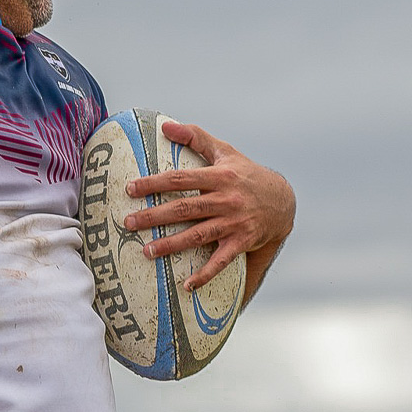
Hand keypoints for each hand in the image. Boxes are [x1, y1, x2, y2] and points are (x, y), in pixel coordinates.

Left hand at [125, 120, 295, 290]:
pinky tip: (186, 285)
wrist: (282, 201)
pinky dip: (204, 274)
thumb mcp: (225, 151)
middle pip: (185, 209)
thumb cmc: (245, 174)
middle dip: (155, 217)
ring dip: (172, 245)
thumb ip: (195, 137)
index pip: (181, 179)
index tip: (130, 189)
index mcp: (219, 176)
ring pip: (198, 235)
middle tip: (129, 223)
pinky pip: (221, 261)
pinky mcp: (242, 242)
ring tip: (146, 251)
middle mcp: (227, 200)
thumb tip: (165, 125)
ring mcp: (234, 223)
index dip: (154, 183)